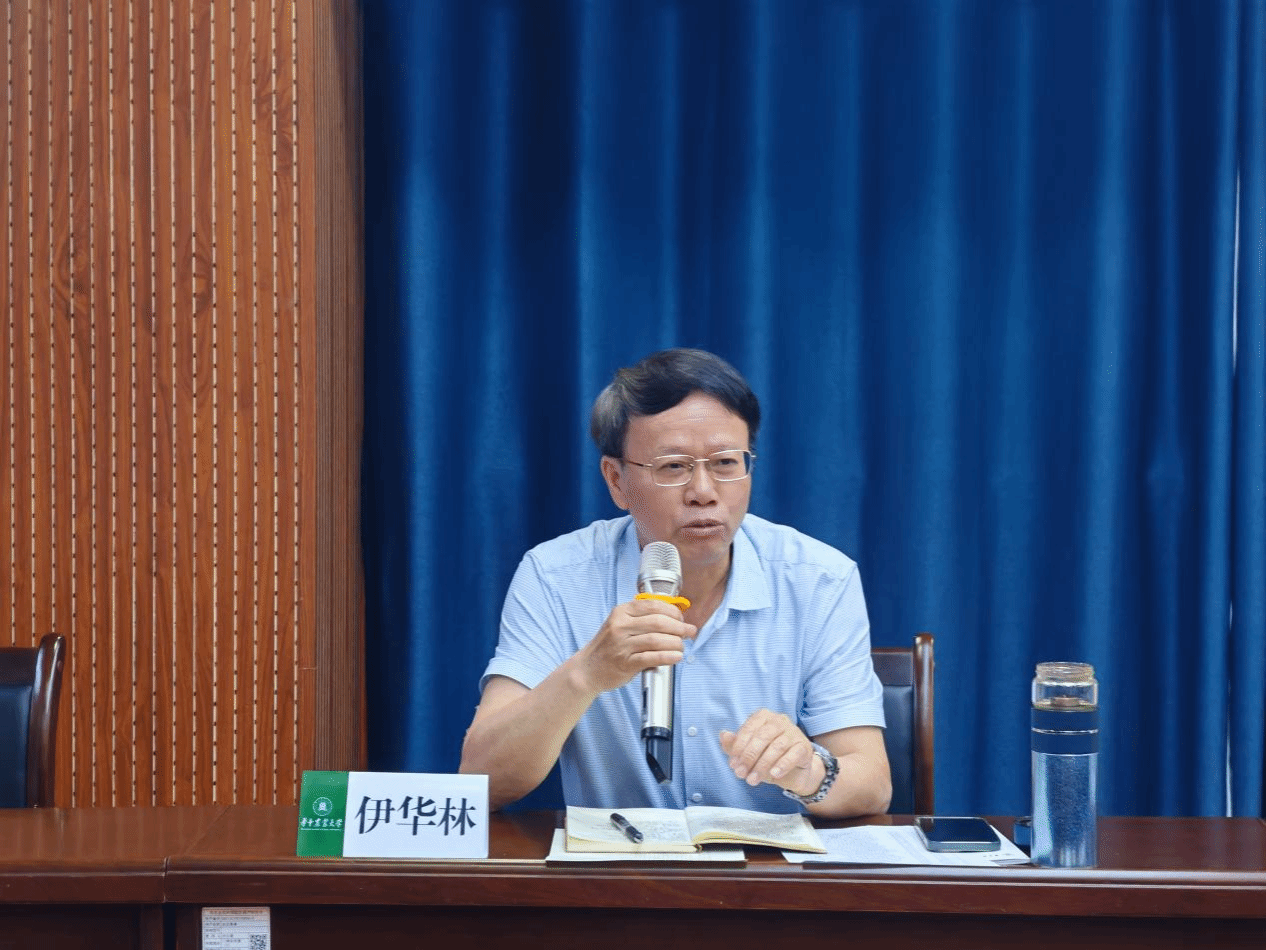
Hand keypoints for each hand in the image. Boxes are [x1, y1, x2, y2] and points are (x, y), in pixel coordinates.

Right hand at [573, 598, 696, 695]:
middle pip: (658, 622)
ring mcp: (621, 645)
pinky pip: (651, 657)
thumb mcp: (620, 624)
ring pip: (657, 639)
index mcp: (621, 612)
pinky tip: (676, 657)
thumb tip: (673, 617)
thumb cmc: (608, 647)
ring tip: (682, 646)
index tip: (682, 618)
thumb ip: (641, 618)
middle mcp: (620, 626)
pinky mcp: (625, 663)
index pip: (653, 605)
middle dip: (679, 627)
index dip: (673, 611)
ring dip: (675, 643)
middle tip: (689, 632)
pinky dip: (667, 657)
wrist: (587, 669)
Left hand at [719, 709, 819, 795]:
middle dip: (749, 757)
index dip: (739, 747)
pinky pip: (793, 754)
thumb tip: (723, 735)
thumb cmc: (768, 757)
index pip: (749, 729)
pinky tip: (774, 774)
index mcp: (763, 717)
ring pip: (777, 747)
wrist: (794, 771)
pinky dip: (782, 765)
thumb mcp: (748, 752)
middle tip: (741, 774)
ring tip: (753, 780)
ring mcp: (793, 732)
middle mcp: (779, 720)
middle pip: (762, 737)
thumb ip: (734, 745)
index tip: (733, 764)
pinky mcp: (804, 746)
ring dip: (762, 765)